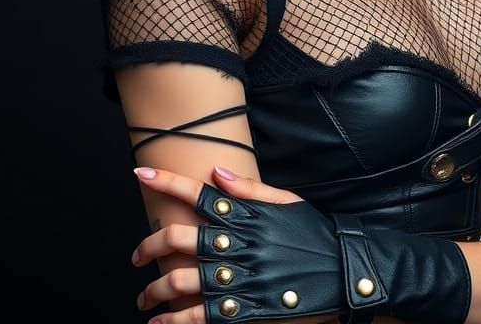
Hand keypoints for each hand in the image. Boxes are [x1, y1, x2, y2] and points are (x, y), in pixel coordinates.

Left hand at [132, 164, 344, 323]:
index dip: (166, 182)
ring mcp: (239, 277)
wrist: (344, 270)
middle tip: (137, 254)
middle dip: (148, 245)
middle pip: (178, 238)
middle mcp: (238, 243)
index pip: (198, 193)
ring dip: (153, 289)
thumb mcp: (286, 202)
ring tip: (143, 296)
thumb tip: (216, 171)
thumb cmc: (313, 233)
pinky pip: (199, 316)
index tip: (140, 175)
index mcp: (246, 214)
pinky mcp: (245, 309)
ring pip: (181, 280)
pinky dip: (173, 321)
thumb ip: (248, 189)